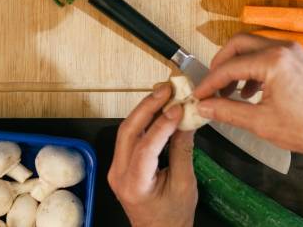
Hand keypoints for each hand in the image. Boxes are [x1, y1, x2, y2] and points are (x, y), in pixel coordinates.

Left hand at [108, 83, 196, 226]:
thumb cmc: (173, 217)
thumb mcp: (185, 185)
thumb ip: (183, 151)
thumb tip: (186, 120)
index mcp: (134, 184)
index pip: (145, 147)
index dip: (162, 124)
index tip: (179, 107)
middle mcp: (118, 174)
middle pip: (128, 131)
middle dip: (148, 106)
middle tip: (167, 89)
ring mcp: (116, 169)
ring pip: (127, 131)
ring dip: (145, 110)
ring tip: (165, 93)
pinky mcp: (121, 165)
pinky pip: (130, 137)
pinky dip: (144, 121)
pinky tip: (159, 110)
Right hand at [193, 34, 302, 162]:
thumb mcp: (260, 122)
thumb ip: (227, 111)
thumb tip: (205, 107)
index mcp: (273, 60)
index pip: (229, 66)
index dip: (209, 82)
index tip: (198, 94)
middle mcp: (283, 48)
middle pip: (239, 44)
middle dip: (221, 64)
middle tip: (211, 85)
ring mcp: (293, 52)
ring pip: (254, 48)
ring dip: (238, 66)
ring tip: (229, 93)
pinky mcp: (299, 60)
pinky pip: (269, 54)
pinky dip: (254, 68)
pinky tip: (250, 92)